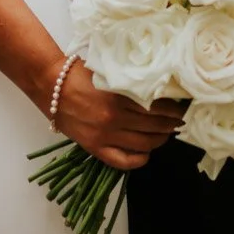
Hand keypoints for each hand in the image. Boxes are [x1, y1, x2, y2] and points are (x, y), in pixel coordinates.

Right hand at [48, 61, 186, 170]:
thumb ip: (130, 80)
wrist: (51, 85)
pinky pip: (123, 161)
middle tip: (180, 121)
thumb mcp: (109, 71)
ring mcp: (105, 135)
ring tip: (166, 134)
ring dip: (160, 140)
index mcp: (119, 96)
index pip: (158, 107)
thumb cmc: (80, 74)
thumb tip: (158, 85)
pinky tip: (146, 153)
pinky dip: (139, 159)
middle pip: (155, 126)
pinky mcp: (96, 148)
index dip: (174, 109)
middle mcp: (115, 118)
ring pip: (144, 144)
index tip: (182, 107)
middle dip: (172, 125)